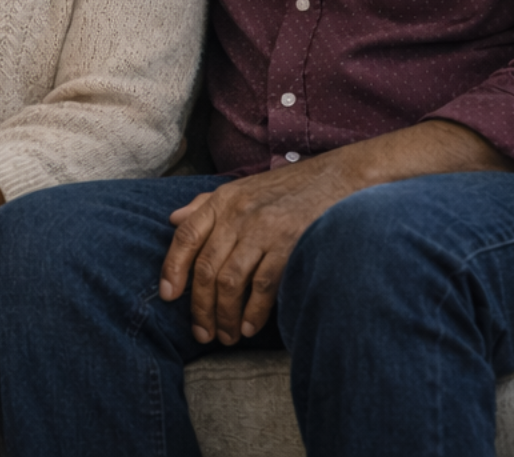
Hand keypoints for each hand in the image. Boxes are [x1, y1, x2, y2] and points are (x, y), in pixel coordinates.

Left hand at [158, 121, 513, 345]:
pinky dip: (254, 312)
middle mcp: (237, 214)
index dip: (172, 269)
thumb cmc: (291, 189)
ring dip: (225, 315)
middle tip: (202, 332)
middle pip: (205, 268)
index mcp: (222, 200)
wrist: (344, 178)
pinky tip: (251, 327)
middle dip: (200, 306)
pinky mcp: (289, 244)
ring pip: (229, 282)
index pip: (185, 237)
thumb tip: (173, 219)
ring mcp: (263, 229)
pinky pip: (262, 286)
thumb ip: (207, 205)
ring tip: (227, 335)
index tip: (169, 297)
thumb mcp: (244, 188)